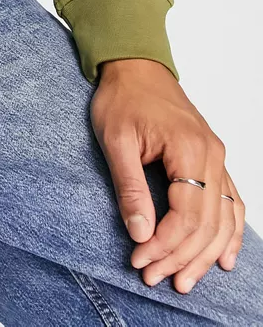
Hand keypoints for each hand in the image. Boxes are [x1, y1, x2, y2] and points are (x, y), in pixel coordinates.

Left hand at [91, 57, 243, 293]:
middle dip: (182, 257)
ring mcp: (217, 157)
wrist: (135, 65)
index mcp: (188, 149)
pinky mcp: (213, 158)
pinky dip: (230, 233)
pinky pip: (231, 202)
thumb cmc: (122, 96)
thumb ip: (129, 187)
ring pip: (224, 219)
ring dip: (205, 254)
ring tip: (183, 280)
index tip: (139, 260)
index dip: (165, 245)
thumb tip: (140, 234)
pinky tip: (223, 258)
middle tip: (154, 278)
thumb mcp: (115, 140)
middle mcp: (211, 155)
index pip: (186, 216)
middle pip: (208, 224)